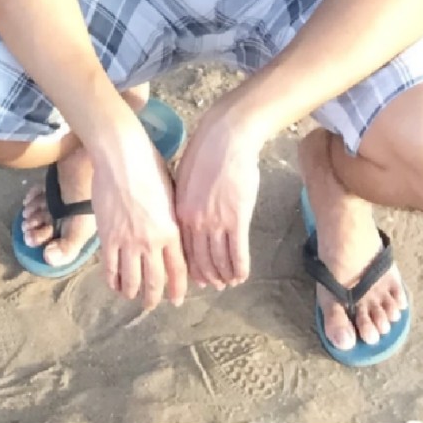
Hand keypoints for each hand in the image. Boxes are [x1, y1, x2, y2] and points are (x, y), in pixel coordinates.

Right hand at [89, 122, 188, 310]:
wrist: (122, 154)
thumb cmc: (149, 165)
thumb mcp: (170, 194)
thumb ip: (171, 219)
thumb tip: (172, 235)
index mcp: (172, 230)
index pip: (178, 270)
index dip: (177, 289)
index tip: (176, 299)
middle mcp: (152, 241)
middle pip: (154, 282)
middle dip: (153, 298)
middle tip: (151, 304)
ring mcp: (128, 241)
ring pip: (132, 280)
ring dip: (133, 293)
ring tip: (131, 296)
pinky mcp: (108, 237)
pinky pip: (110, 269)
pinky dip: (113, 282)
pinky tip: (114, 284)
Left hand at [170, 105, 263, 289]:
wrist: (225, 137)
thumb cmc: (205, 150)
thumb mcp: (185, 177)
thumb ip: (185, 200)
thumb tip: (188, 214)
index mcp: (180, 211)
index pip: (184, 250)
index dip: (192, 267)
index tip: (197, 277)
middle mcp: (195, 222)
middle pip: (200, 260)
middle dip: (208, 276)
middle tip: (215, 285)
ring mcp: (217, 222)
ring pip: (220, 260)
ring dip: (225, 275)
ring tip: (230, 282)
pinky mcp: (237, 218)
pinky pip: (238, 252)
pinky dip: (240, 268)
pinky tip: (242, 276)